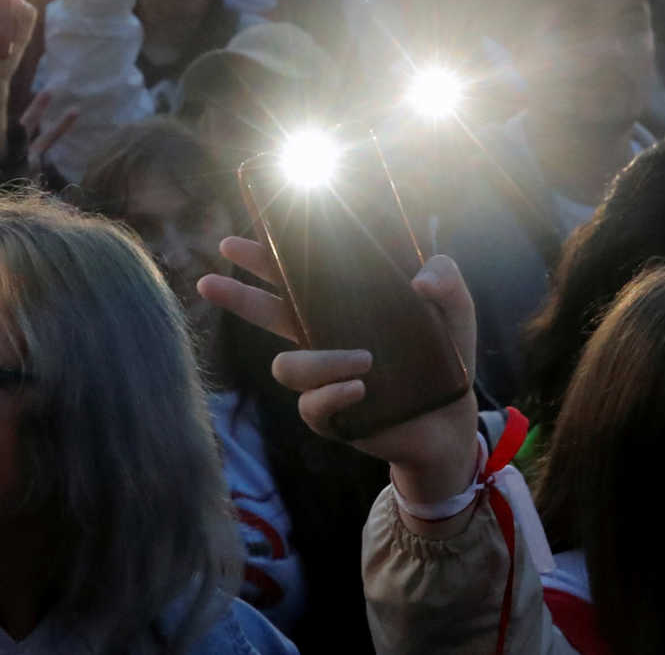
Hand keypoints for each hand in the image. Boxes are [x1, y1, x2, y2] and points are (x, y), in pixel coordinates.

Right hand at [199, 236, 483, 510]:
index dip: (265, 257)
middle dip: (237, 296)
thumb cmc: (444, 357)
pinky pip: (311, 406)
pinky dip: (333, 394)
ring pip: (287, 367)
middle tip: (210, 279)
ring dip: (322, 361)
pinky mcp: (332, 416)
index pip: (295, 276)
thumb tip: (419, 279)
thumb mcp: (455, 309)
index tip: (234, 242)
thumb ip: (447, 279)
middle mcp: (324, 339)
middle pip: (266, 313)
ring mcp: (324, 380)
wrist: (452, 422)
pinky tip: (361, 389)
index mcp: (343, 307)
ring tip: (365, 361)